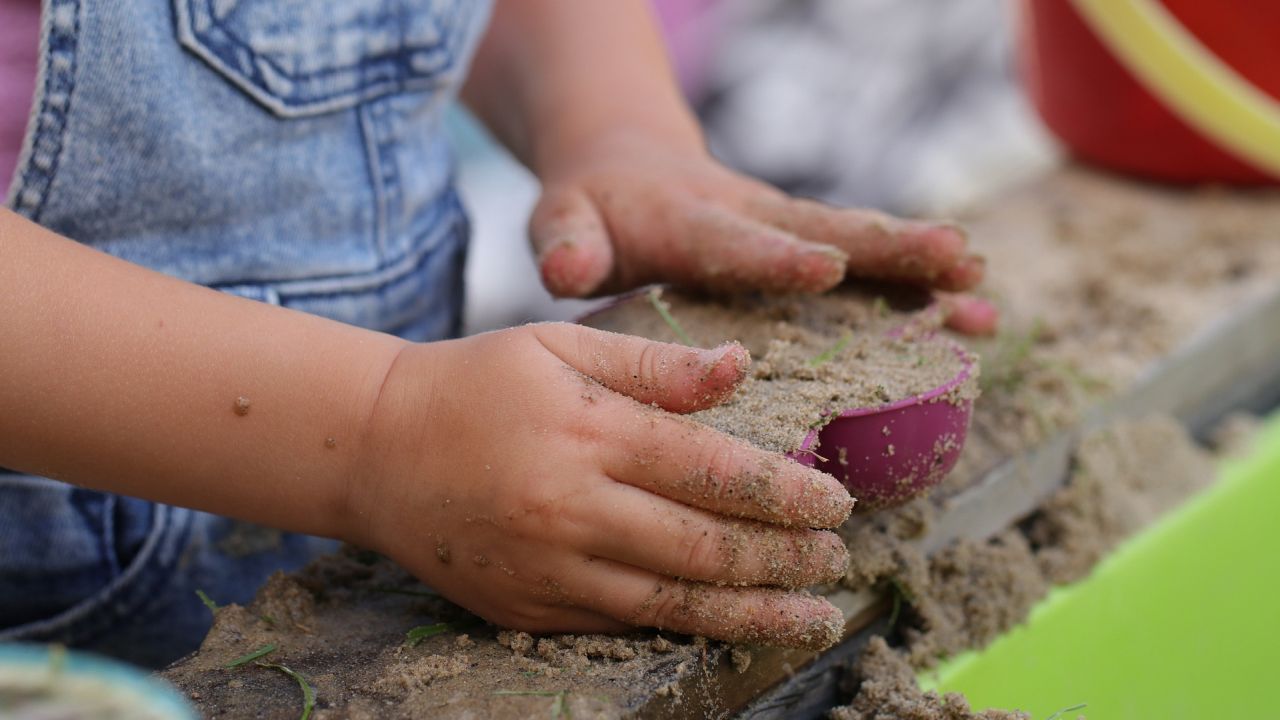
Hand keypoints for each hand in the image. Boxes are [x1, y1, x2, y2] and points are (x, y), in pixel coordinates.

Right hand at [348, 323, 853, 647]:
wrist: (375, 450)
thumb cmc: (476, 383)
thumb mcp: (560, 345)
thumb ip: (654, 364)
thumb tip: (742, 368)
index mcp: (589, 431)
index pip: (714, 471)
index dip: (787, 493)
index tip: (837, 502)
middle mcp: (573, 507)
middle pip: (705, 547)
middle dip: (785, 559)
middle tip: (835, 558)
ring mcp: (548, 568)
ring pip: (673, 604)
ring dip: (754, 613)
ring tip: (813, 616)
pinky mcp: (527, 608)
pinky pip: (621, 625)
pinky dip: (684, 628)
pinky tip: (728, 625)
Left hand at [529, 129, 997, 334]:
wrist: (627, 163)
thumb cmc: (593, 208)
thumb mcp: (564, 220)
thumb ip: (567, 243)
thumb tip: (566, 268)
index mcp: (690, 222)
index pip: (735, 241)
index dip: (777, 257)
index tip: (826, 267)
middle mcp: (752, 219)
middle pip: (826, 231)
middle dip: (889, 249)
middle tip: (955, 260)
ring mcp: (786, 230)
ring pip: (861, 246)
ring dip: (921, 268)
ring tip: (983, 292)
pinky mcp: (806, 244)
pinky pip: (868, 265)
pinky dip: (920, 288)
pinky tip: (976, 315)